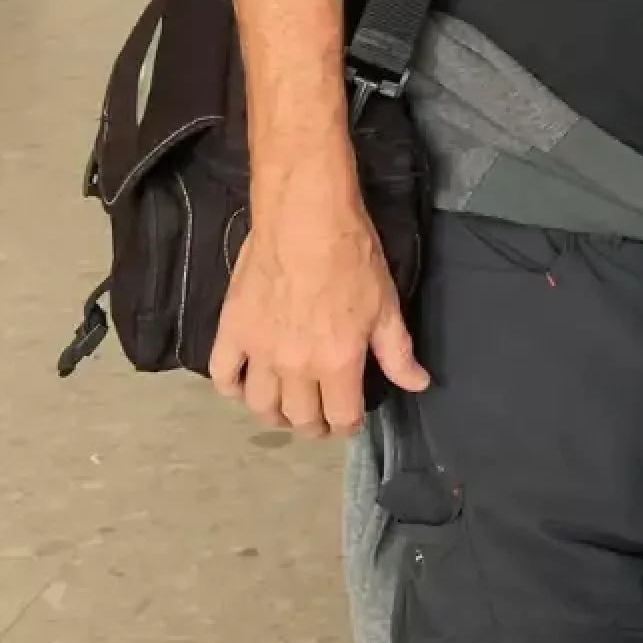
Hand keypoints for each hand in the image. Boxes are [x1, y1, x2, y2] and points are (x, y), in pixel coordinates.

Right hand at [208, 186, 427, 437]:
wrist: (305, 217)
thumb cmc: (352, 256)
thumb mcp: (386, 305)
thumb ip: (398, 352)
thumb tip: (419, 384)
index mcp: (337, 363)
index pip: (342, 416)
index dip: (347, 425)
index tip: (348, 419)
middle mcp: (296, 367)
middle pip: (300, 417)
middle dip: (313, 425)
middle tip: (318, 417)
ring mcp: (259, 351)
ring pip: (260, 406)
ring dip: (274, 414)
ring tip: (284, 406)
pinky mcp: (231, 331)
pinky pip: (223, 376)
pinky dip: (232, 388)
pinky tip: (245, 384)